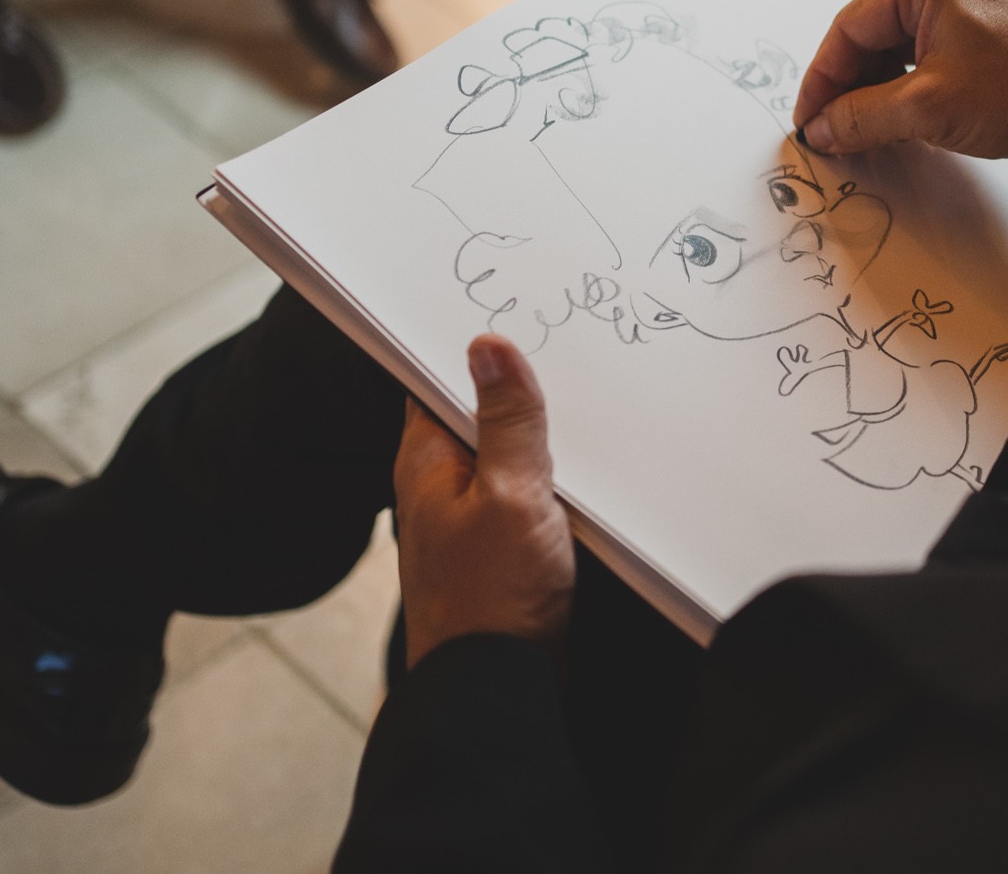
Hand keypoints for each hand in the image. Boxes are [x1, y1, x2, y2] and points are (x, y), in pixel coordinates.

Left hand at [394, 335, 575, 668]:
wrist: (496, 689)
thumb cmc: (493, 600)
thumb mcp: (512, 494)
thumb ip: (508, 420)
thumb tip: (489, 346)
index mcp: (425, 460)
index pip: (435, 378)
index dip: (471, 348)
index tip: (513, 318)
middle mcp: (438, 483)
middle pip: (475, 413)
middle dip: (515, 389)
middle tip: (563, 355)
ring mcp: (466, 516)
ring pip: (503, 453)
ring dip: (538, 437)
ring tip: (581, 408)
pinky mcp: (496, 546)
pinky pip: (521, 492)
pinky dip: (548, 477)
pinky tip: (581, 473)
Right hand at [793, 0, 1007, 160]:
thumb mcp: (925, 109)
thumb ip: (860, 117)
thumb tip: (822, 127)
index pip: (850, 28)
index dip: (822, 80)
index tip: (808, 119)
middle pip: (872, 31)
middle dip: (849, 85)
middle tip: (831, 130)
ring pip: (898, 40)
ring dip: (878, 84)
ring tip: (864, 128)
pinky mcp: (985, 15)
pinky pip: (927, 43)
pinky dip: (907, 78)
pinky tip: (898, 112)